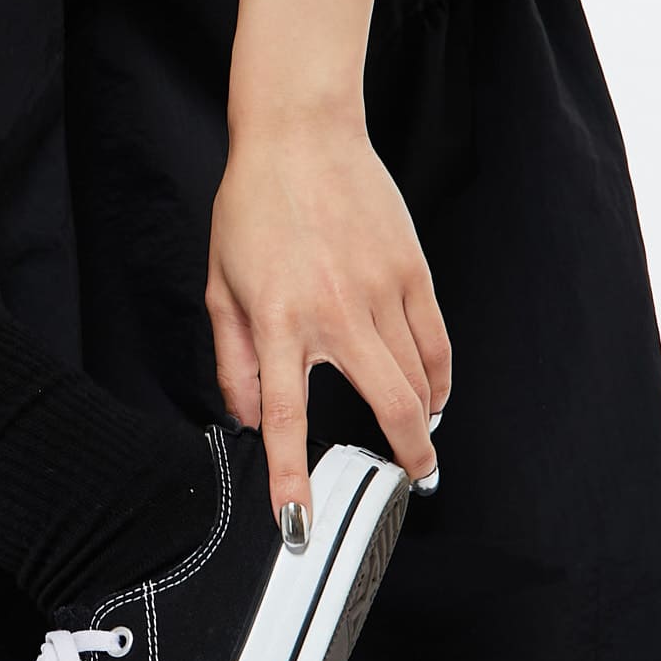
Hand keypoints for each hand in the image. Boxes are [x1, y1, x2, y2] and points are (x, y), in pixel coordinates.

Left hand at [204, 106, 449, 541]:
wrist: (300, 136)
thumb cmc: (252, 209)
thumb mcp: (221, 288)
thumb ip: (235, 362)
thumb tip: (248, 418)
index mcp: (277, 322)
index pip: (284, 417)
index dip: (290, 478)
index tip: (298, 524)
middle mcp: (334, 313)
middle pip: (385, 406)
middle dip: (405, 455)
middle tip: (412, 481)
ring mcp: (380, 291)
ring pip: (418, 378)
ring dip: (423, 418)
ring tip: (418, 437)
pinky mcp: (412, 270)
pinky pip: (435, 340)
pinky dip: (439, 376)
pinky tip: (432, 392)